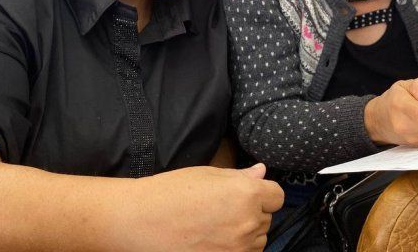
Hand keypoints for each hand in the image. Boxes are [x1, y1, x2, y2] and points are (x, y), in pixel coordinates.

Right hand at [121, 163, 283, 251]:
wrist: (140, 221)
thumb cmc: (171, 193)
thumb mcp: (209, 175)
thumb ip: (241, 177)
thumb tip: (261, 172)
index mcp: (247, 194)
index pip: (277, 196)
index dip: (264, 193)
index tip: (249, 194)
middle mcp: (247, 223)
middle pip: (267, 219)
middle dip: (252, 213)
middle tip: (223, 209)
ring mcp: (237, 249)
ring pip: (257, 241)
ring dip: (245, 234)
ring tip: (215, 226)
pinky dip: (234, 249)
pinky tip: (212, 241)